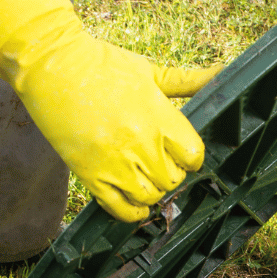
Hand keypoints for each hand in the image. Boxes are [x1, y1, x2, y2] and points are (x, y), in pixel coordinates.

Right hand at [0, 0, 221, 220]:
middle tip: (161, 164)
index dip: (191, 157)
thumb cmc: (103, 65)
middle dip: (171, 174)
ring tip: (145, 179)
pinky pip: (119, 209)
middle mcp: (140, 142)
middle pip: (172, 179)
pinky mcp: (90, 174)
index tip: (182, 153)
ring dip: (152, 193)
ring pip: (149, 197)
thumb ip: (187, 81)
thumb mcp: (149, 71)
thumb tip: (224, 73)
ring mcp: (114, 161)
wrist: (52, 66)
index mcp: (159, 115)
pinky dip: (132, 213)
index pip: (193, 155)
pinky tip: (135, 204)